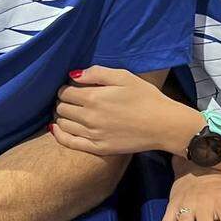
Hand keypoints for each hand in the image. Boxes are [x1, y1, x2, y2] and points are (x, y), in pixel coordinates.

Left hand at [50, 66, 198, 156]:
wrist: (163, 125)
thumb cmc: (146, 97)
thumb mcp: (124, 76)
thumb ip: (96, 73)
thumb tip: (73, 74)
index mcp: (94, 97)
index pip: (65, 92)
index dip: (65, 88)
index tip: (73, 87)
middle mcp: (89, 117)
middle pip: (62, 108)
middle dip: (63, 101)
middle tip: (72, 99)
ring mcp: (93, 135)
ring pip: (63, 124)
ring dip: (62, 116)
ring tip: (69, 112)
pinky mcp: (98, 148)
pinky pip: (69, 143)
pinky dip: (59, 135)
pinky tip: (56, 129)